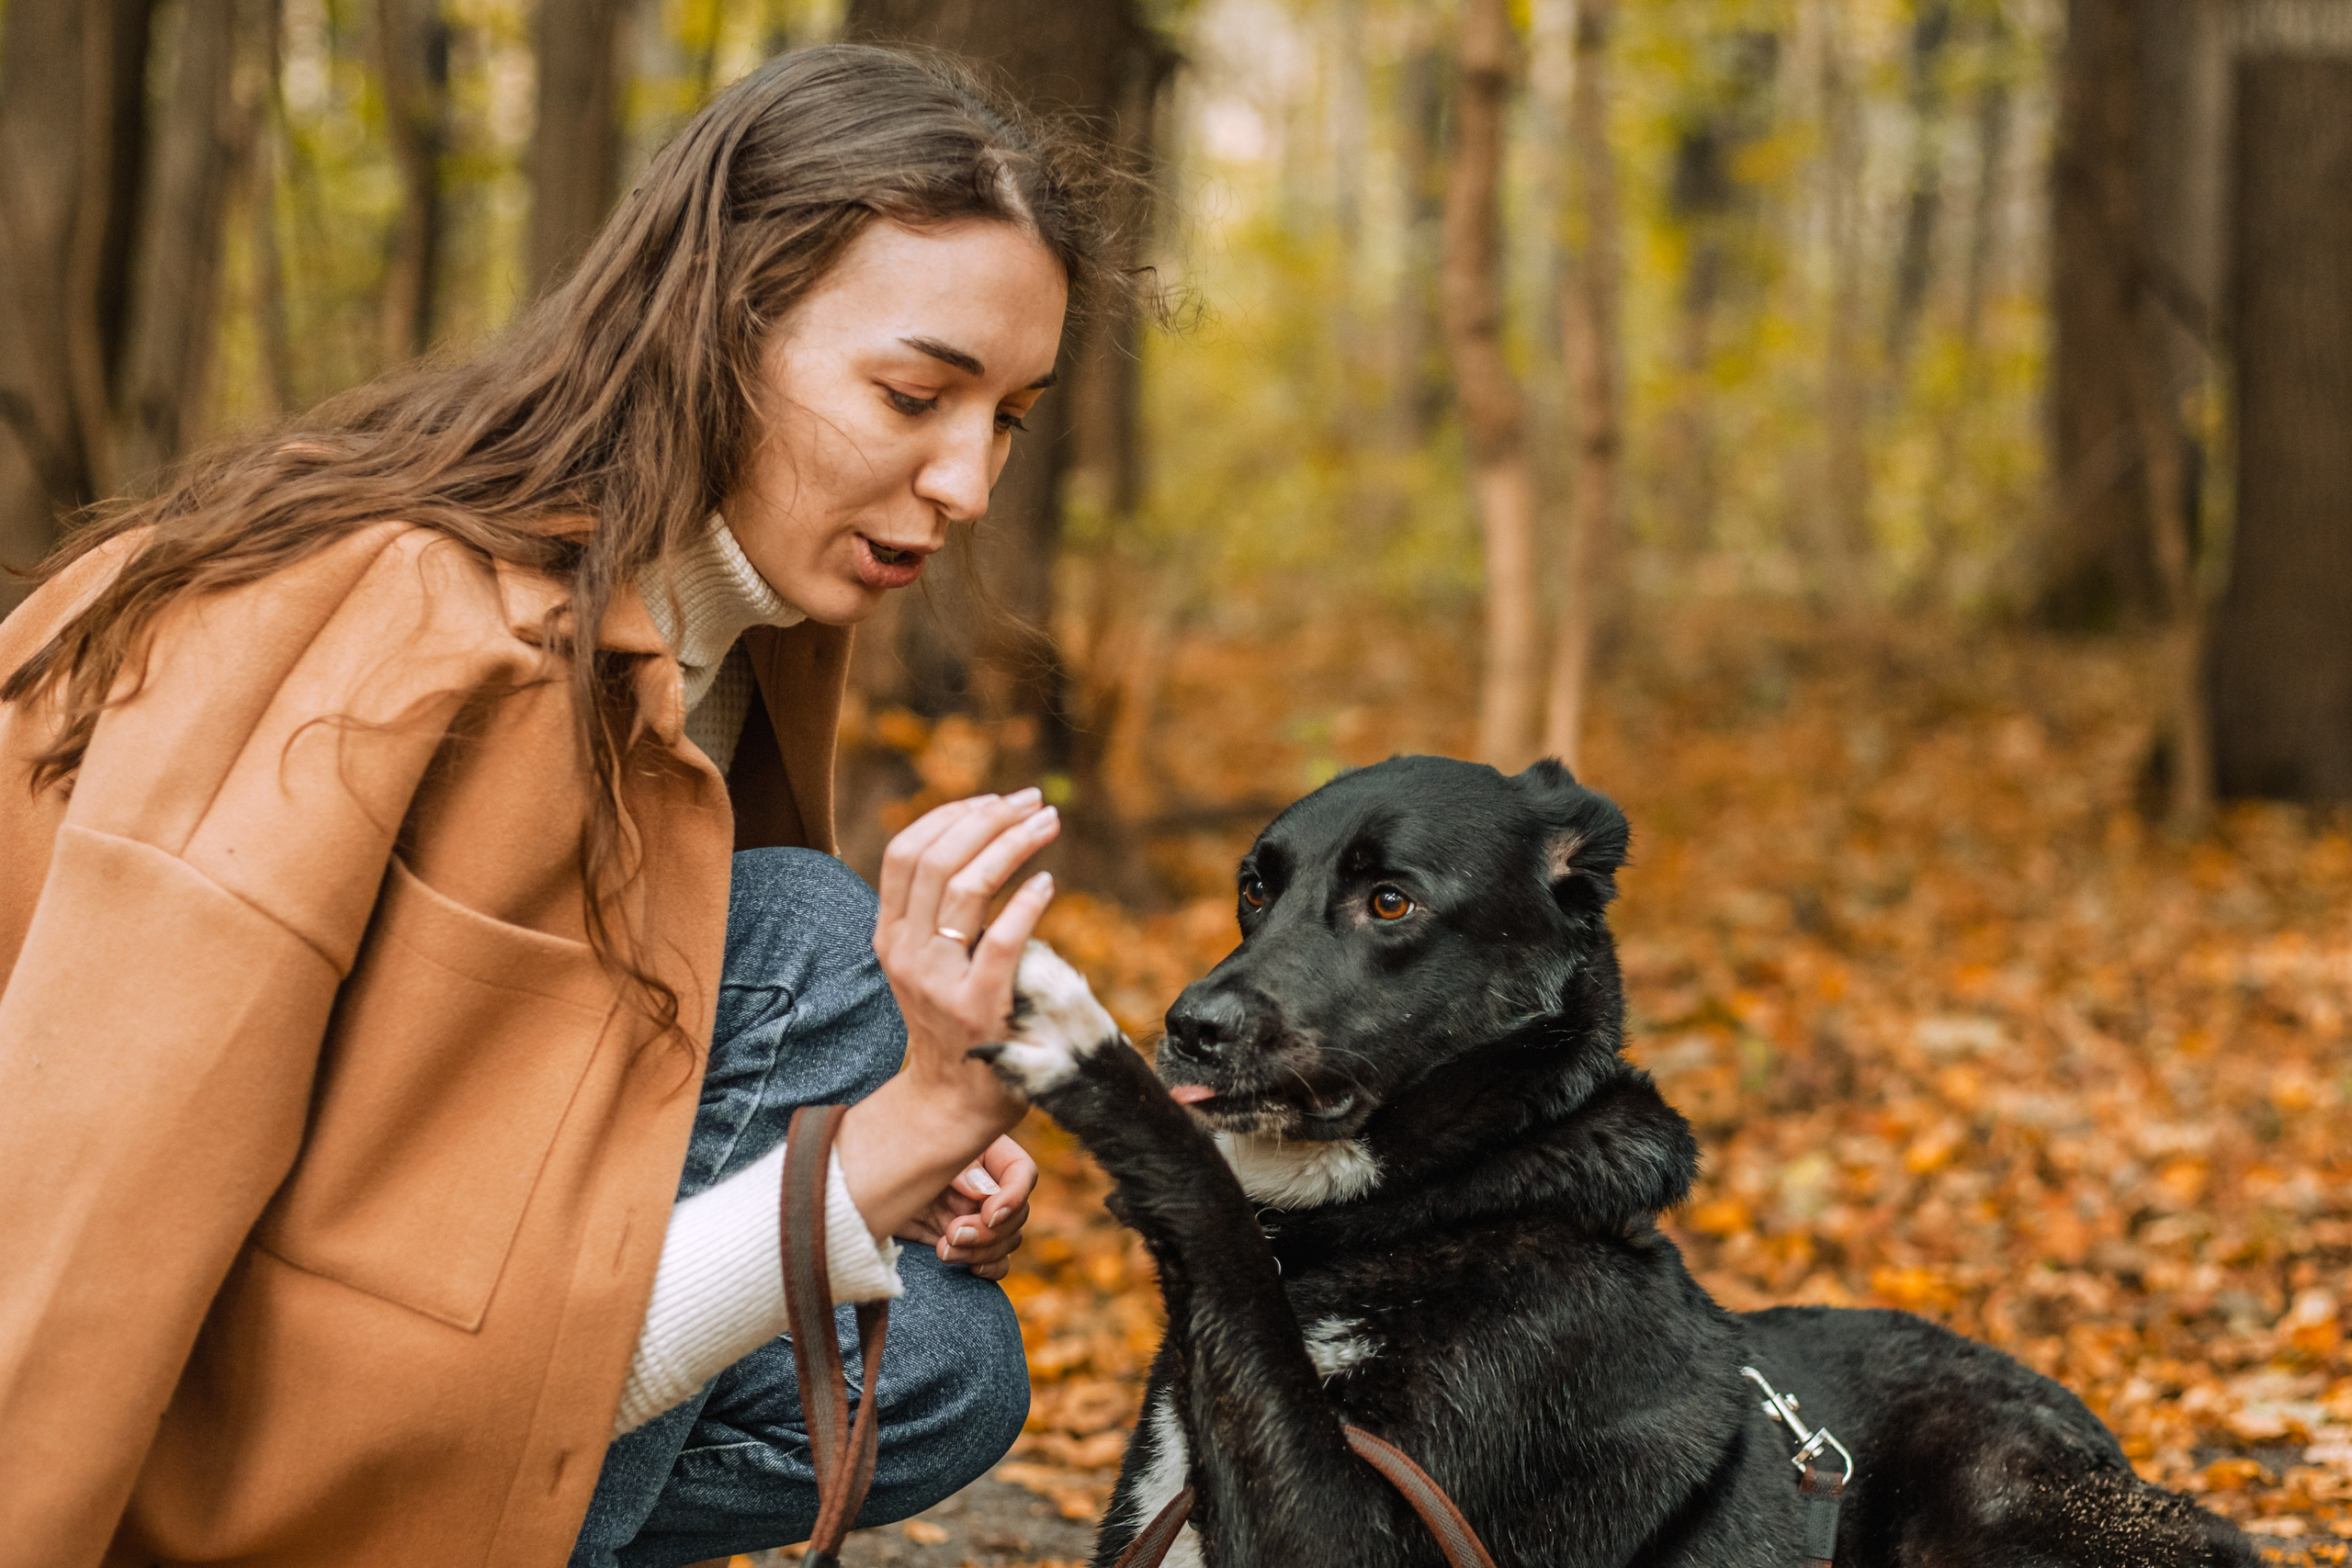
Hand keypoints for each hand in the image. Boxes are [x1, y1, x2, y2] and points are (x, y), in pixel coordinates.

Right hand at [836, 789, 1061, 1245]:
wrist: (952, 1102)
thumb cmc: (955, 1021)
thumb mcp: (928, 963)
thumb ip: (940, 913)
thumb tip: (982, 842)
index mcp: (890, 935)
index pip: (906, 852)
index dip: (950, 815)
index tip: (994, 800)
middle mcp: (906, 953)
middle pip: (937, 859)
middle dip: (989, 819)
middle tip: (1032, 803)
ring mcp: (938, 981)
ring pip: (966, 888)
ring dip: (1012, 846)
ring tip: (1047, 826)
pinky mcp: (978, 1008)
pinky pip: (1003, 942)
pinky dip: (1027, 903)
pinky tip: (1048, 883)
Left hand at [895, 1136, 1037, 1280]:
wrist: (862, 1191)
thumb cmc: (894, 1157)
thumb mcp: (923, 1153)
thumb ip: (959, 1168)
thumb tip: (983, 1192)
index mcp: (988, 1154)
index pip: (1022, 1173)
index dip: (1014, 1196)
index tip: (989, 1214)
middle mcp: (991, 1186)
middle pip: (1017, 1214)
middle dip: (988, 1231)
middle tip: (953, 1233)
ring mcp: (981, 1216)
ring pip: (1008, 1240)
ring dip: (981, 1250)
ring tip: (943, 1250)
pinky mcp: (969, 1243)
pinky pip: (998, 1261)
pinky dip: (991, 1267)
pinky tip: (971, 1269)